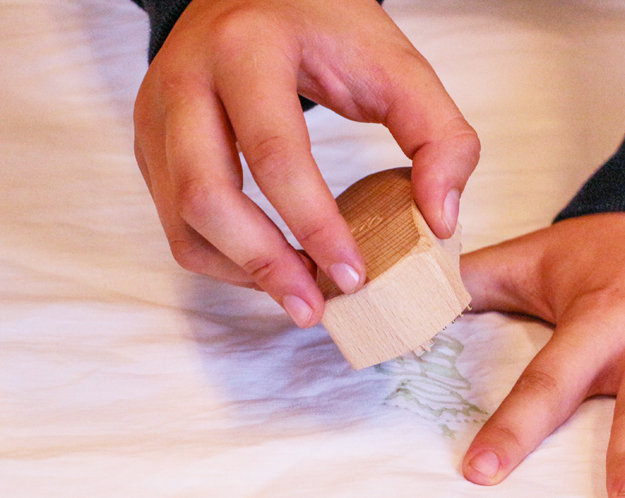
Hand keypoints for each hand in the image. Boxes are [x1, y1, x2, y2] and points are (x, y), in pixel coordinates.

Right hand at [133, 0, 479, 326]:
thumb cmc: (328, 31)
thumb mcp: (400, 68)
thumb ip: (442, 139)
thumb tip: (441, 222)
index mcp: (249, 50)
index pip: (275, 154)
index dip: (314, 225)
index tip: (354, 276)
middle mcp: (187, 79)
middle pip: (207, 195)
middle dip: (264, 265)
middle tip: (316, 308)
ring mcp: (159, 113)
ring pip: (182, 218)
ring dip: (241, 270)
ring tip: (300, 294)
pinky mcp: (151, 142)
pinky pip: (176, 220)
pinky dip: (222, 257)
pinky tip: (271, 266)